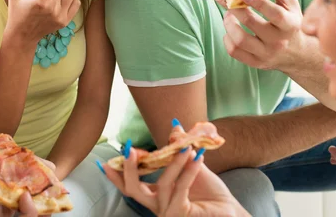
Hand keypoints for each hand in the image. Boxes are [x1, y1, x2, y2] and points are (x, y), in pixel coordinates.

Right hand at [103, 147, 246, 216]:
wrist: (230, 211)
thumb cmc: (211, 193)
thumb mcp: (193, 166)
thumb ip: (181, 149)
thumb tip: (175, 127)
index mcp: (156, 196)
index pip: (131, 187)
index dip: (117, 176)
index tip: (105, 162)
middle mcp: (157, 206)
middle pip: (134, 190)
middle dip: (129, 169)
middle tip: (131, 149)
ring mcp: (168, 212)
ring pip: (162, 185)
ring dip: (174, 163)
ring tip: (187, 148)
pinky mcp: (181, 214)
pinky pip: (181, 189)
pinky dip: (188, 171)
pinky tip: (197, 157)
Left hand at [223, 0, 302, 71]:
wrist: (298, 54)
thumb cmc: (291, 23)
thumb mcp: (291, 4)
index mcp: (289, 24)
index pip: (274, 14)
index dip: (258, 2)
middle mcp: (278, 41)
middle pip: (251, 23)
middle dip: (234, 7)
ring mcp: (266, 54)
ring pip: (240, 40)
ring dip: (228, 24)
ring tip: (228, 15)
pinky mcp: (256, 63)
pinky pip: (235, 52)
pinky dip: (227, 39)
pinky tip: (229, 30)